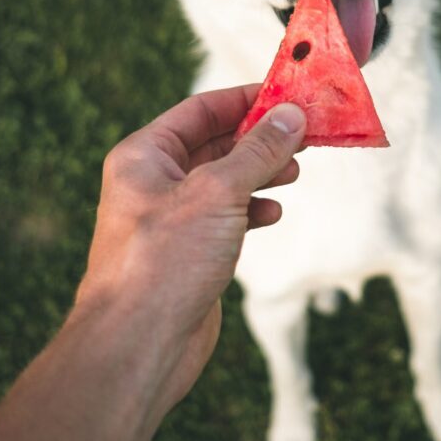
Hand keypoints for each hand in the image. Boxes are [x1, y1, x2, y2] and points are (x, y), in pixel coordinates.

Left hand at [76, 85, 305, 410]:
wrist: (139, 344)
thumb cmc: (164, 261)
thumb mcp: (217, 192)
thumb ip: (257, 151)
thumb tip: (291, 115)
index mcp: (144, 156)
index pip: (200, 110)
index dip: (244, 100)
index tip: (285, 96)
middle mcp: (154, 182)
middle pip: (215, 144)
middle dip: (258, 140)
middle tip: (301, 136)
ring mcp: (172, 218)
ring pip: (224, 181)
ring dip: (260, 173)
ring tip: (293, 172)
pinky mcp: (189, 251)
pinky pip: (226, 216)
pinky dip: (251, 209)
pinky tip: (272, 212)